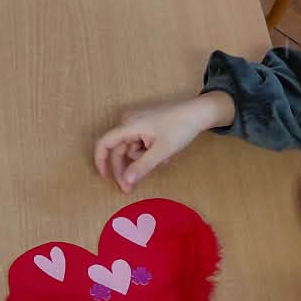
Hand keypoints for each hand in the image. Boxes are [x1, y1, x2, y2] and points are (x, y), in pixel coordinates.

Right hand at [93, 92, 229, 190]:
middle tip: (130, 189)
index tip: (105, 179)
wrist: (199, 112)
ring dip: (141, 159)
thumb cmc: (181, 128)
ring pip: (130, 148)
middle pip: (118, 150)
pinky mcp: (144, 123)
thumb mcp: (162, 151)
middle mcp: (129, 121)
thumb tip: (125, 181)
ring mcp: (137, 121)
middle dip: (125, 169)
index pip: (105, 143)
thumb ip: (142, 167)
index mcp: (129, 124)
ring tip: (162, 160)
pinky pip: (138, 143)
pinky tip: (162, 154)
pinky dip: (147, 152)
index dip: (101, 161)